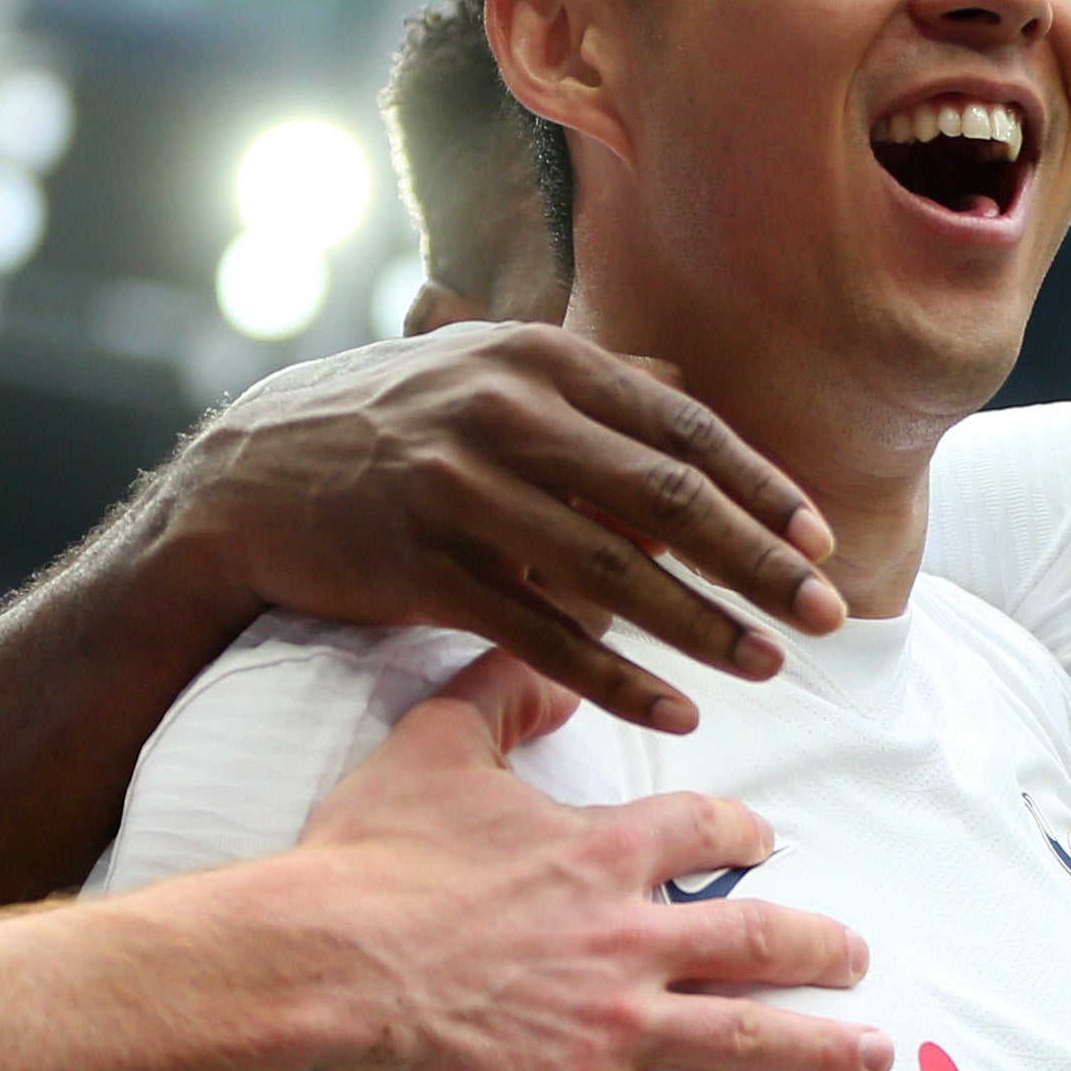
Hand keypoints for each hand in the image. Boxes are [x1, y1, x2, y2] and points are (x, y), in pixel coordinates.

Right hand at [169, 324, 846, 733]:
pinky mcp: (426, 568)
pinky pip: (546, 637)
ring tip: (767, 666)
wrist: (244, 485)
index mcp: (537, 359)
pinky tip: (675, 711)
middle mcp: (506, 414)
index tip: (821, 542)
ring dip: (704, 628)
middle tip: (827, 614)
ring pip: (616, 573)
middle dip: (760, 563)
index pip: (683, 426)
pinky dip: (618, 680)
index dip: (762, 488)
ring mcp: (462, 490)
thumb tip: (684, 389)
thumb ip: (586, 385)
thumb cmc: (385, 429)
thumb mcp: (482, 373)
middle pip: (669, 498)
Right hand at [292, 653, 886, 1070]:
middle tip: (855, 959)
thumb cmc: (371, 857)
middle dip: (818, 947)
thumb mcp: (433, 745)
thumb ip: (500, 693)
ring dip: (817, 1052)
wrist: (326, 955)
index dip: (739, 831)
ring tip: (872, 1059)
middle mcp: (630, 937)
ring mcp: (614, 1024)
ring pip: (744, 1040)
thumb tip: (548, 663)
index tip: (761, 839)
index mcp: (602, 855)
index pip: (703, 830)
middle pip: (757, 938)